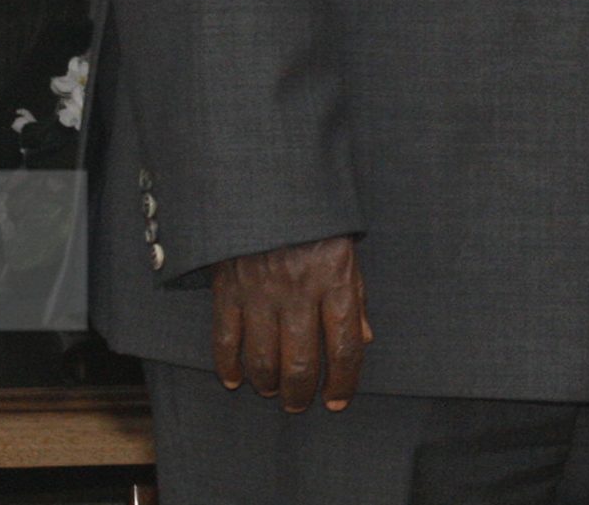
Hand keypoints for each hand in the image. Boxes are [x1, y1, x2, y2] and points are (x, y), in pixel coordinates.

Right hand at [211, 234, 371, 412]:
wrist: (269, 184)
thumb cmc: (316, 221)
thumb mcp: (347, 252)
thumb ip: (356, 298)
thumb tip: (362, 341)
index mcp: (336, 280)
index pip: (345, 346)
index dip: (344, 381)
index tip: (338, 401)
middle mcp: (299, 291)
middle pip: (301, 363)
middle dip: (301, 394)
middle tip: (299, 404)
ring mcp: (260, 292)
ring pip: (263, 360)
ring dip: (268, 385)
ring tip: (272, 391)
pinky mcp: (227, 290)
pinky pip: (226, 340)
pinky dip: (229, 366)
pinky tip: (236, 379)